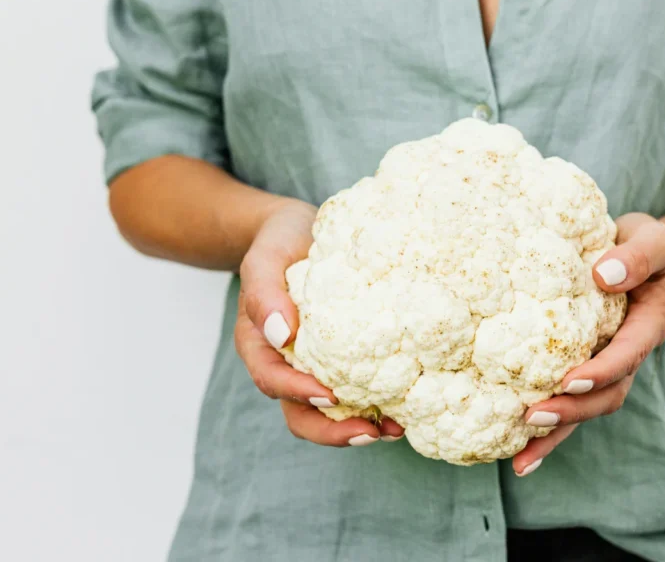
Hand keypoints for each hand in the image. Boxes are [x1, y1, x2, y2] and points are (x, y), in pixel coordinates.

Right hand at [234, 201, 404, 445]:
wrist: (299, 231)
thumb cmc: (280, 242)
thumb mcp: (265, 257)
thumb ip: (263, 293)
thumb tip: (281, 335)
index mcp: (260, 344)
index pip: (272, 379)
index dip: (299, 393)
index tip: (331, 396)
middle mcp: (284, 364)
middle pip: (299, 413)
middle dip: (334, 432)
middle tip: (372, 432)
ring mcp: (313, 367)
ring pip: (328, 415)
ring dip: (358, 428)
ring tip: (397, 429)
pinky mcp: (343, 362)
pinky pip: (354, 394)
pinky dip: (376, 407)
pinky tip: (405, 409)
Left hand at [512, 213, 664, 474]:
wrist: (640, 254)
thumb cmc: (643, 245)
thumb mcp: (652, 240)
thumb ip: (637, 256)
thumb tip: (604, 275)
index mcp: (647, 326)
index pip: (627, 354)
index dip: (602, 371)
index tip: (570, 381)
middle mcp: (628, 354)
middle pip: (607, 395)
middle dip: (572, 411)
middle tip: (532, 417)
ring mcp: (606, 366)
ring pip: (586, 409)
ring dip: (556, 434)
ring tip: (520, 460)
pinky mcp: (583, 368)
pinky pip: (568, 402)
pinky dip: (546, 431)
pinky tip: (515, 452)